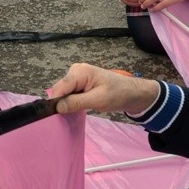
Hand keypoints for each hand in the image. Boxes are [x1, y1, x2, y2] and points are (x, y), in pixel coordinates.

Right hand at [46, 63, 160, 116]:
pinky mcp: (79, 83)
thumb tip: (58, 107)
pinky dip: (71, 102)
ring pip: (63, 93)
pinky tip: (79, 107)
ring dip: (67, 104)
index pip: (59, 88)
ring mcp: (76, 76)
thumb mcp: (98, 100)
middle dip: (62, 103)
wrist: (132, 93)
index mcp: (79, 72)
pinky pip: (69, 94)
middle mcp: (75, 71)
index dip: (56, 103)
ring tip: (77, 111)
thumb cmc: (118, 94)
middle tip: (72, 115)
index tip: (58, 117)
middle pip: (59, 90)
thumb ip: (76, 102)